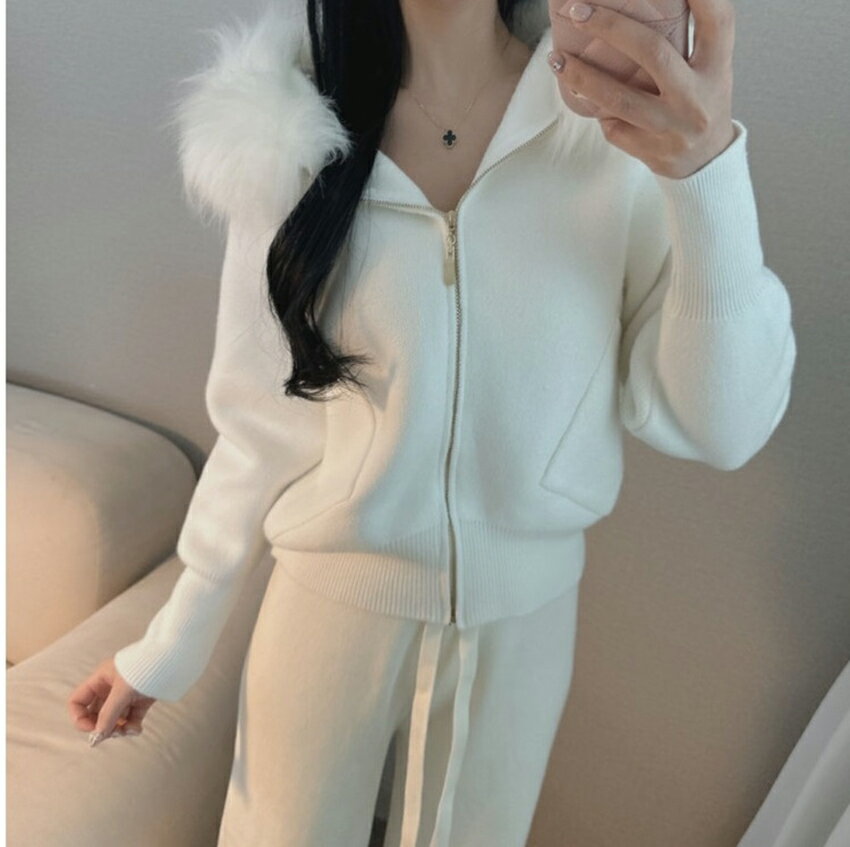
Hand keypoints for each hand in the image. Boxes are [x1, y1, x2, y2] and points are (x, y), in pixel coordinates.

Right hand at [67, 656, 156, 746]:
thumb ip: (108, 714)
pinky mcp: (142, 701)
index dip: (79, 718)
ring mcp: (126, 695)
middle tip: (112, 734)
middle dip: (102, 726)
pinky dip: (132, 727)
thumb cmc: (144, 667)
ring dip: (118, 729)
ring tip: (128, 731)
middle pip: (96, 714)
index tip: (91, 728)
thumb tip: (98, 735)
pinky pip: (131, 719)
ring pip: (114, 719)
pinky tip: (136, 729)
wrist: (173, 658)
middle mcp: (111, 687)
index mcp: (101, 679)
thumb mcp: (122, 690)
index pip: (78, 701)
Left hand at [548, 0, 736, 178]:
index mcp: (716, 68)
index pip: (717, 21)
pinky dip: (595, 108)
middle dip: (610, 27)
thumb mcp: (708, 69)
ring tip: (556, 59)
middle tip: (577, 11)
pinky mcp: (650, 151)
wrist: (705, 162)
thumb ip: (685, 40)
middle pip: (652, 52)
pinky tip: (580, 94)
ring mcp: (672, 127)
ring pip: (619, 98)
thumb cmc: (700, 103)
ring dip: (581, 76)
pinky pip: (612, 125)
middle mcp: (696, 97)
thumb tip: (635, 8)